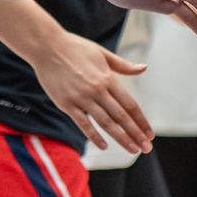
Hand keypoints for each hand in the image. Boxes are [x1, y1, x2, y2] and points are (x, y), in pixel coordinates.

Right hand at [29, 31, 151, 153]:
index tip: (149, 133)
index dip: (141, 120)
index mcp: (108, 78)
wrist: (48, 47)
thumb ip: (123, 65)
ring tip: (132, 150)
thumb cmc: (76, 48)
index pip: (130, 104)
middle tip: (146, 148)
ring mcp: (82, 98)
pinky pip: (83, 124)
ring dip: (120, 138)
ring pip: (105, 123)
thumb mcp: (103, 54)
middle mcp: (97, 90)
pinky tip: (104, 146)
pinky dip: (94, 136)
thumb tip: (143, 68)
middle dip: (135, 134)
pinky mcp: (66, 104)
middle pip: (121, 117)